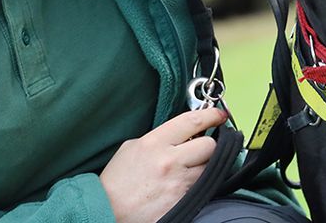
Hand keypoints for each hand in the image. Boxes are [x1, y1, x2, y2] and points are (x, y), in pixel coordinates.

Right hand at [99, 108, 226, 222]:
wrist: (107, 211)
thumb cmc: (116, 181)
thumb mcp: (132, 147)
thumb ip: (158, 138)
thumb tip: (179, 134)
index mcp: (155, 142)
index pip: (192, 121)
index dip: (211, 115)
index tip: (218, 115)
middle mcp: (170, 161)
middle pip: (209, 146)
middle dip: (209, 146)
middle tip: (202, 148)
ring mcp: (178, 183)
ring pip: (208, 169)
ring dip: (203, 167)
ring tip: (189, 169)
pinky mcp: (183, 202)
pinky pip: (201, 188)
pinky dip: (196, 185)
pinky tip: (184, 184)